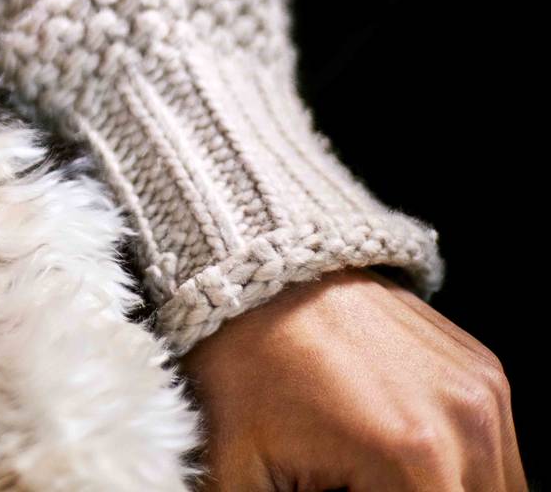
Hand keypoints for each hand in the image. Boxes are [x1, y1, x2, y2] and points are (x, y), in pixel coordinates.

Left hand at [182, 268, 523, 490]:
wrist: (254, 267)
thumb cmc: (239, 366)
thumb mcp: (242, 474)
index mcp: (411, 456)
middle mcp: (466, 423)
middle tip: (354, 487)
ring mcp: (484, 395)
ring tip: (371, 480)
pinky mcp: (485, 375)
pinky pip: (498, 458)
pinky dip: (461, 477)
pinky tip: (397, 467)